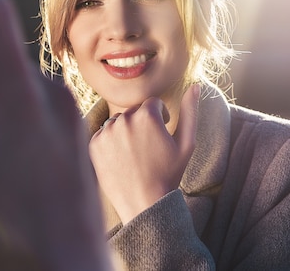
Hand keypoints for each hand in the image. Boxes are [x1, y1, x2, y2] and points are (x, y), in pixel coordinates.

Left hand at [89, 84, 199, 223]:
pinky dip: (111, 143)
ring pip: (117, 122)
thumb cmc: (169, 173)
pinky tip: (121, 159)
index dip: (159, 119)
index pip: (152, 104)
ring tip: (134, 154)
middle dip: (141, 124)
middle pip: (133, 112)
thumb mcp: (186, 143)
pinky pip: (103, 134)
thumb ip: (190, 111)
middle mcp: (123, 119)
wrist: (144, 203)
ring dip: (125, 131)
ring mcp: (106, 131)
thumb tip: (195, 86)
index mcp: (146, 115)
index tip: (161, 136)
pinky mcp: (93, 144)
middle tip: (147, 149)